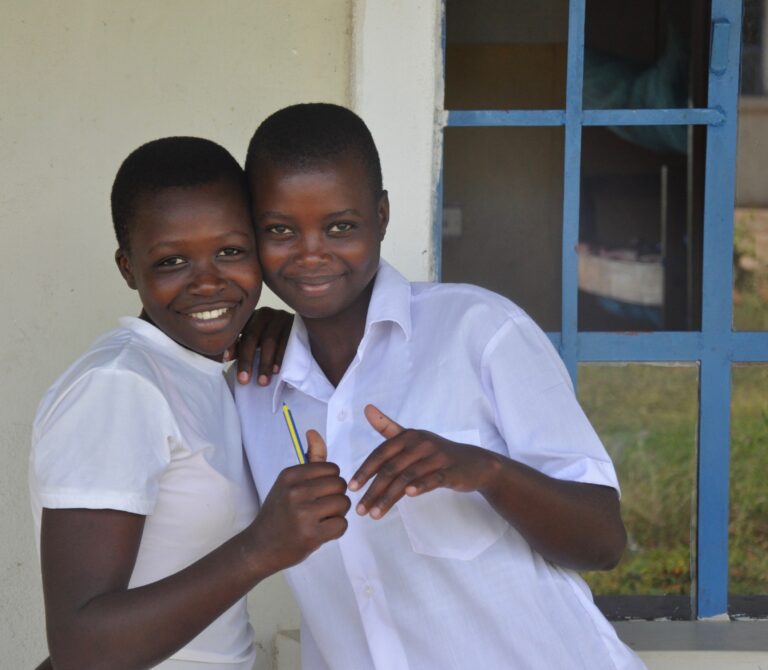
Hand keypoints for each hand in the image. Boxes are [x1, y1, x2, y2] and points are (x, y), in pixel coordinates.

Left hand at [228, 307, 292, 385]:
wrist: (302, 334)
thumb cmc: (274, 340)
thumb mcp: (256, 342)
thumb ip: (241, 347)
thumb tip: (223, 357)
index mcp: (250, 316)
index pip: (237, 329)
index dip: (232, 345)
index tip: (226, 361)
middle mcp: (265, 314)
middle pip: (252, 336)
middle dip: (246, 360)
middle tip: (243, 380)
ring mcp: (281, 318)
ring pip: (269, 341)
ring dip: (264, 363)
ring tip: (262, 382)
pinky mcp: (295, 324)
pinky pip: (286, 342)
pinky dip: (280, 357)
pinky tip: (277, 371)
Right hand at [249, 430, 348, 569]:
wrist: (260, 546)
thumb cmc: (279, 511)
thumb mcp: (289, 482)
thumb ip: (310, 459)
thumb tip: (313, 431)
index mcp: (290, 475)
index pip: (332, 469)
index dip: (330, 481)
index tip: (317, 493)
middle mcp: (295, 491)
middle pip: (340, 485)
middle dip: (336, 497)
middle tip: (320, 508)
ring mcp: (303, 514)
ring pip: (343, 504)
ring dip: (337, 513)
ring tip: (320, 519)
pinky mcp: (311, 535)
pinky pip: (342, 525)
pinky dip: (336, 530)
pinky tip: (321, 532)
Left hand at [349, 404, 499, 518]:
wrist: (475, 464)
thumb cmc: (437, 453)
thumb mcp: (412, 438)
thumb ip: (388, 427)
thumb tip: (366, 408)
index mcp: (409, 436)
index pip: (381, 454)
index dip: (365, 470)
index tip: (351, 488)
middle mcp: (421, 443)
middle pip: (391, 468)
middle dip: (373, 490)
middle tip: (359, 509)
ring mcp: (437, 457)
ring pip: (407, 477)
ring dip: (388, 497)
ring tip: (374, 514)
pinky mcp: (451, 471)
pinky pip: (433, 479)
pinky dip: (420, 486)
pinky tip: (408, 495)